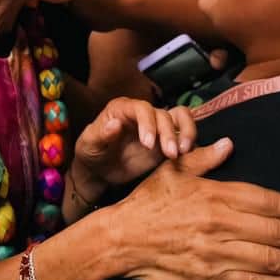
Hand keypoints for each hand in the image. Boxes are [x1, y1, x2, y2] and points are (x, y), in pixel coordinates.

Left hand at [72, 97, 196, 201]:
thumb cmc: (91, 152)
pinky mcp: (166, 141)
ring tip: (183, 151)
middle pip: (164, 115)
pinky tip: (187, 157)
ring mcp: (157, 127)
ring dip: (186, 132)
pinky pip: (184, 134)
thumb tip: (115, 124)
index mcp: (123, 109)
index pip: (142, 109)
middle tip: (170, 154)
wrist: (99, 171)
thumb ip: (100, 134)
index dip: (148, 124)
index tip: (148, 144)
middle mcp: (143, 114)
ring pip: (180, 117)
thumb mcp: (89, 144)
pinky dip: (190, 142)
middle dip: (168, 133)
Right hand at [112, 139, 279, 279]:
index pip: (267, 201)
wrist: (120, 240)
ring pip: (270, 258)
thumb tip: (228, 144)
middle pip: (276, 231)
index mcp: (215, 194)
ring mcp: (217, 253)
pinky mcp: (211, 279)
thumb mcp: (172, 172)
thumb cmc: (147, 203)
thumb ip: (202, 159)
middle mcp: (221, 223)